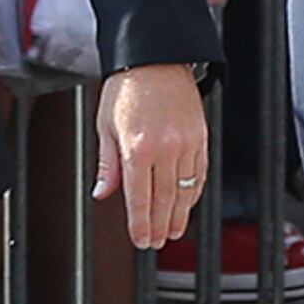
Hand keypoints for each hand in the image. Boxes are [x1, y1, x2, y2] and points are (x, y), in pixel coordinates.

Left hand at [94, 61, 209, 250]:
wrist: (156, 60)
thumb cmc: (126, 89)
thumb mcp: (105, 126)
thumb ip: (108, 164)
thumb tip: (103, 192)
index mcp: (138, 148)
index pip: (140, 197)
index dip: (140, 223)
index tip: (140, 239)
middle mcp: (166, 149)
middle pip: (165, 199)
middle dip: (160, 226)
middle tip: (155, 242)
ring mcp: (187, 144)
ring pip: (185, 190)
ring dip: (179, 215)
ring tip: (172, 231)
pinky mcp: (201, 138)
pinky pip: (200, 174)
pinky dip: (193, 193)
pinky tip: (187, 205)